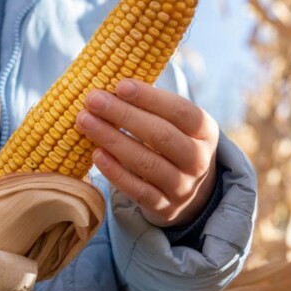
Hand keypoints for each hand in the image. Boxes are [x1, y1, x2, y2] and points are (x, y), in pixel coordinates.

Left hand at [76, 79, 219, 227]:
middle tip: (93, 100)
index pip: (179, 110)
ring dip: (112, 140)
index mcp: (205, 131)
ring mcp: (183, 187)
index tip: (119, 85)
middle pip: (160, 135)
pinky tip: (96, 154)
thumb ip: (152, 106)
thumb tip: (110, 82)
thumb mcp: (178, 124)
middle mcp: (198, 160)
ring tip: (85, 121)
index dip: (149, 97)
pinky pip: (137, 190)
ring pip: (146, 163)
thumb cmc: (174, 145)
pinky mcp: (165, 208)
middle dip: (123, 115)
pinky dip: (115, 172)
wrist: (193, 193)